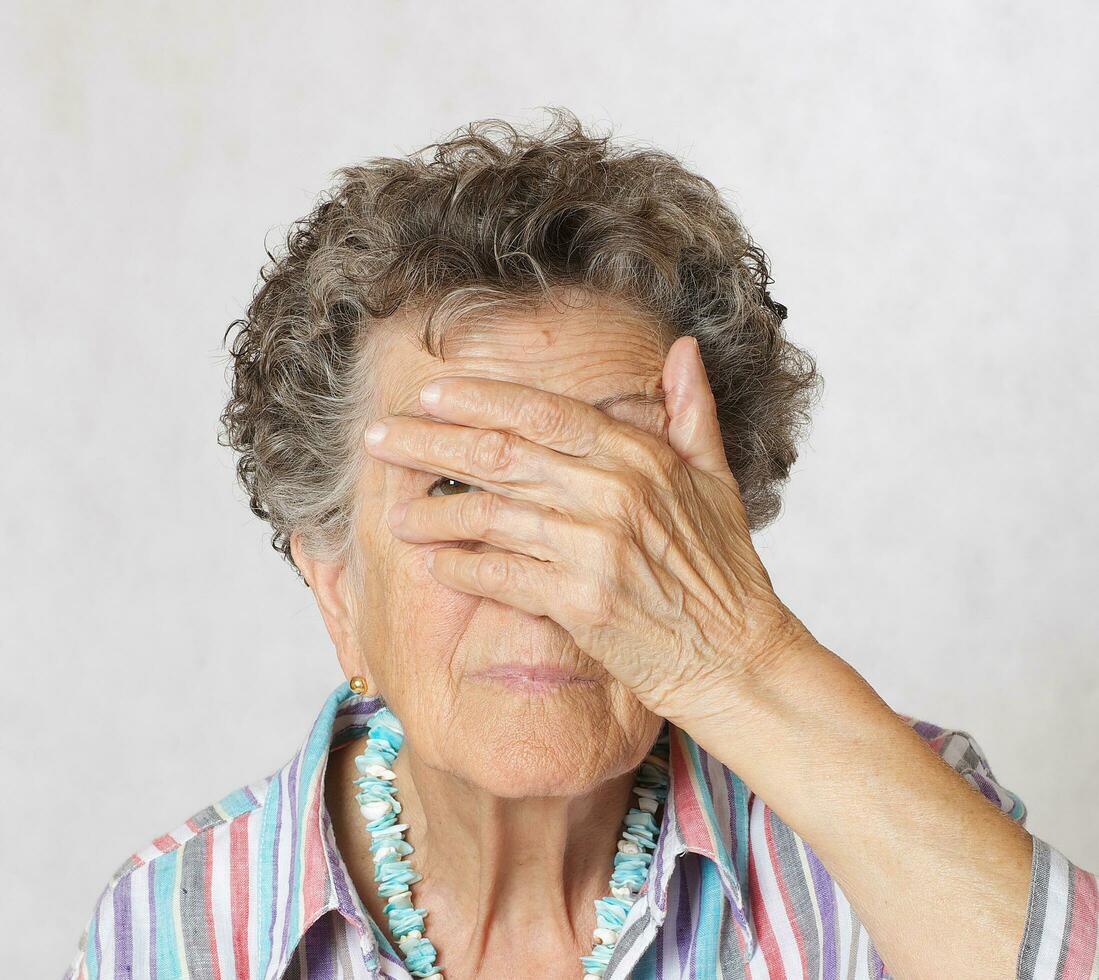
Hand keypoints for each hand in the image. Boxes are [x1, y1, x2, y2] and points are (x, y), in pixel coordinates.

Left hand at [362, 335, 812, 727]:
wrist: (739, 657)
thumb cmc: (725, 570)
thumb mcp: (717, 479)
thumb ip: (692, 410)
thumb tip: (682, 348)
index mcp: (641, 456)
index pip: (543, 412)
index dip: (478, 400)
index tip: (429, 395)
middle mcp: (615, 493)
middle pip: (500, 456)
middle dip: (429, 444)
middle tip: (377, 439)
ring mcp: (597, 548)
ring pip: (491, 516)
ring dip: (435, 513)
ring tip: (395, 512)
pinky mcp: (582, 602)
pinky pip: (502, 575)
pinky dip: (463, 567)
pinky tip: (435, 562)